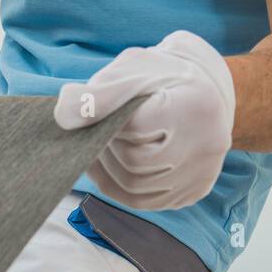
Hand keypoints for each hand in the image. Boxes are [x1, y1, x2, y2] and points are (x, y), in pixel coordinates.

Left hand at [54, 30, 234, 210]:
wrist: (202, 91)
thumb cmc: (160, 78)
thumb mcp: (130, 71)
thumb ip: (97, 94)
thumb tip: (62, 115)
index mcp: (196, 106)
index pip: (134, 128)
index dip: (109, 121)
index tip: (104, 110)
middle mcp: (208, 145)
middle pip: (135, 162)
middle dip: (107, 147)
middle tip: (102, 129)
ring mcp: (202, 173)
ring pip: (136, 187)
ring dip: (109, 168)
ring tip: (106, 145)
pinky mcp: (193, 192)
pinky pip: (145, 201)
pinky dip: (119, 185)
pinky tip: (111, 165)